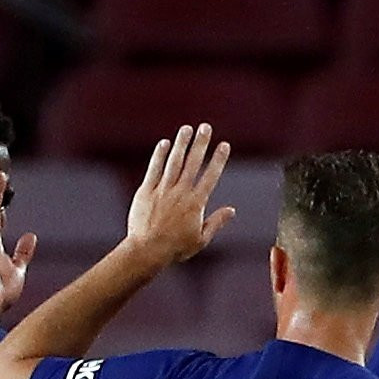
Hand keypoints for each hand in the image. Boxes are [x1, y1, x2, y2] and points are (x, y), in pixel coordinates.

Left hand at [123, 124, 234, 265]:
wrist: (147, 250)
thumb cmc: (175, 248)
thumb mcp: (201, 239)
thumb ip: (216, 222)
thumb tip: (232, 210)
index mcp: (196, 203)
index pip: (211, 176)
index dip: (218, 159)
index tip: (224, 145)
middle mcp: (180, 192)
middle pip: (193, 163)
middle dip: (201, 143)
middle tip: (206, 127)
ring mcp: (163, 190)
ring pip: (174, 161)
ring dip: (181, 143)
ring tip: (187, 129)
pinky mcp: (146, 191)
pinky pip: (154, 169)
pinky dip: (159, 155)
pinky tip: (165, 143)